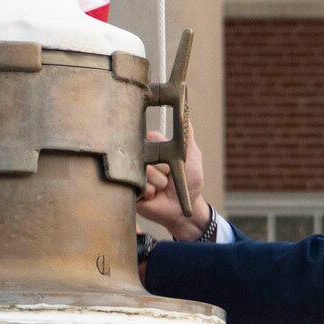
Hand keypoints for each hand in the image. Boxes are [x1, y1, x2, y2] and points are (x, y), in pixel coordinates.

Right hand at [136, 125, 212, 241]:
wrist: (184, 210)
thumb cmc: (190, 184)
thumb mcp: (193, 157)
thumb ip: (187, 137)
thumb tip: (186, 113)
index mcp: (153, 149)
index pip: (151, 137)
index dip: (162, 148)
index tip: (168, 158)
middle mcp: (141, 160)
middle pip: (146, 154)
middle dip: (163, 167)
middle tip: (168, 177)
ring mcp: (134, 175)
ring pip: (146, 171)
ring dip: (160, 182)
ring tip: (163, 188)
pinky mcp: (131, 191)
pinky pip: (140, 186)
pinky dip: (151, 192)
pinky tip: (154, 196)